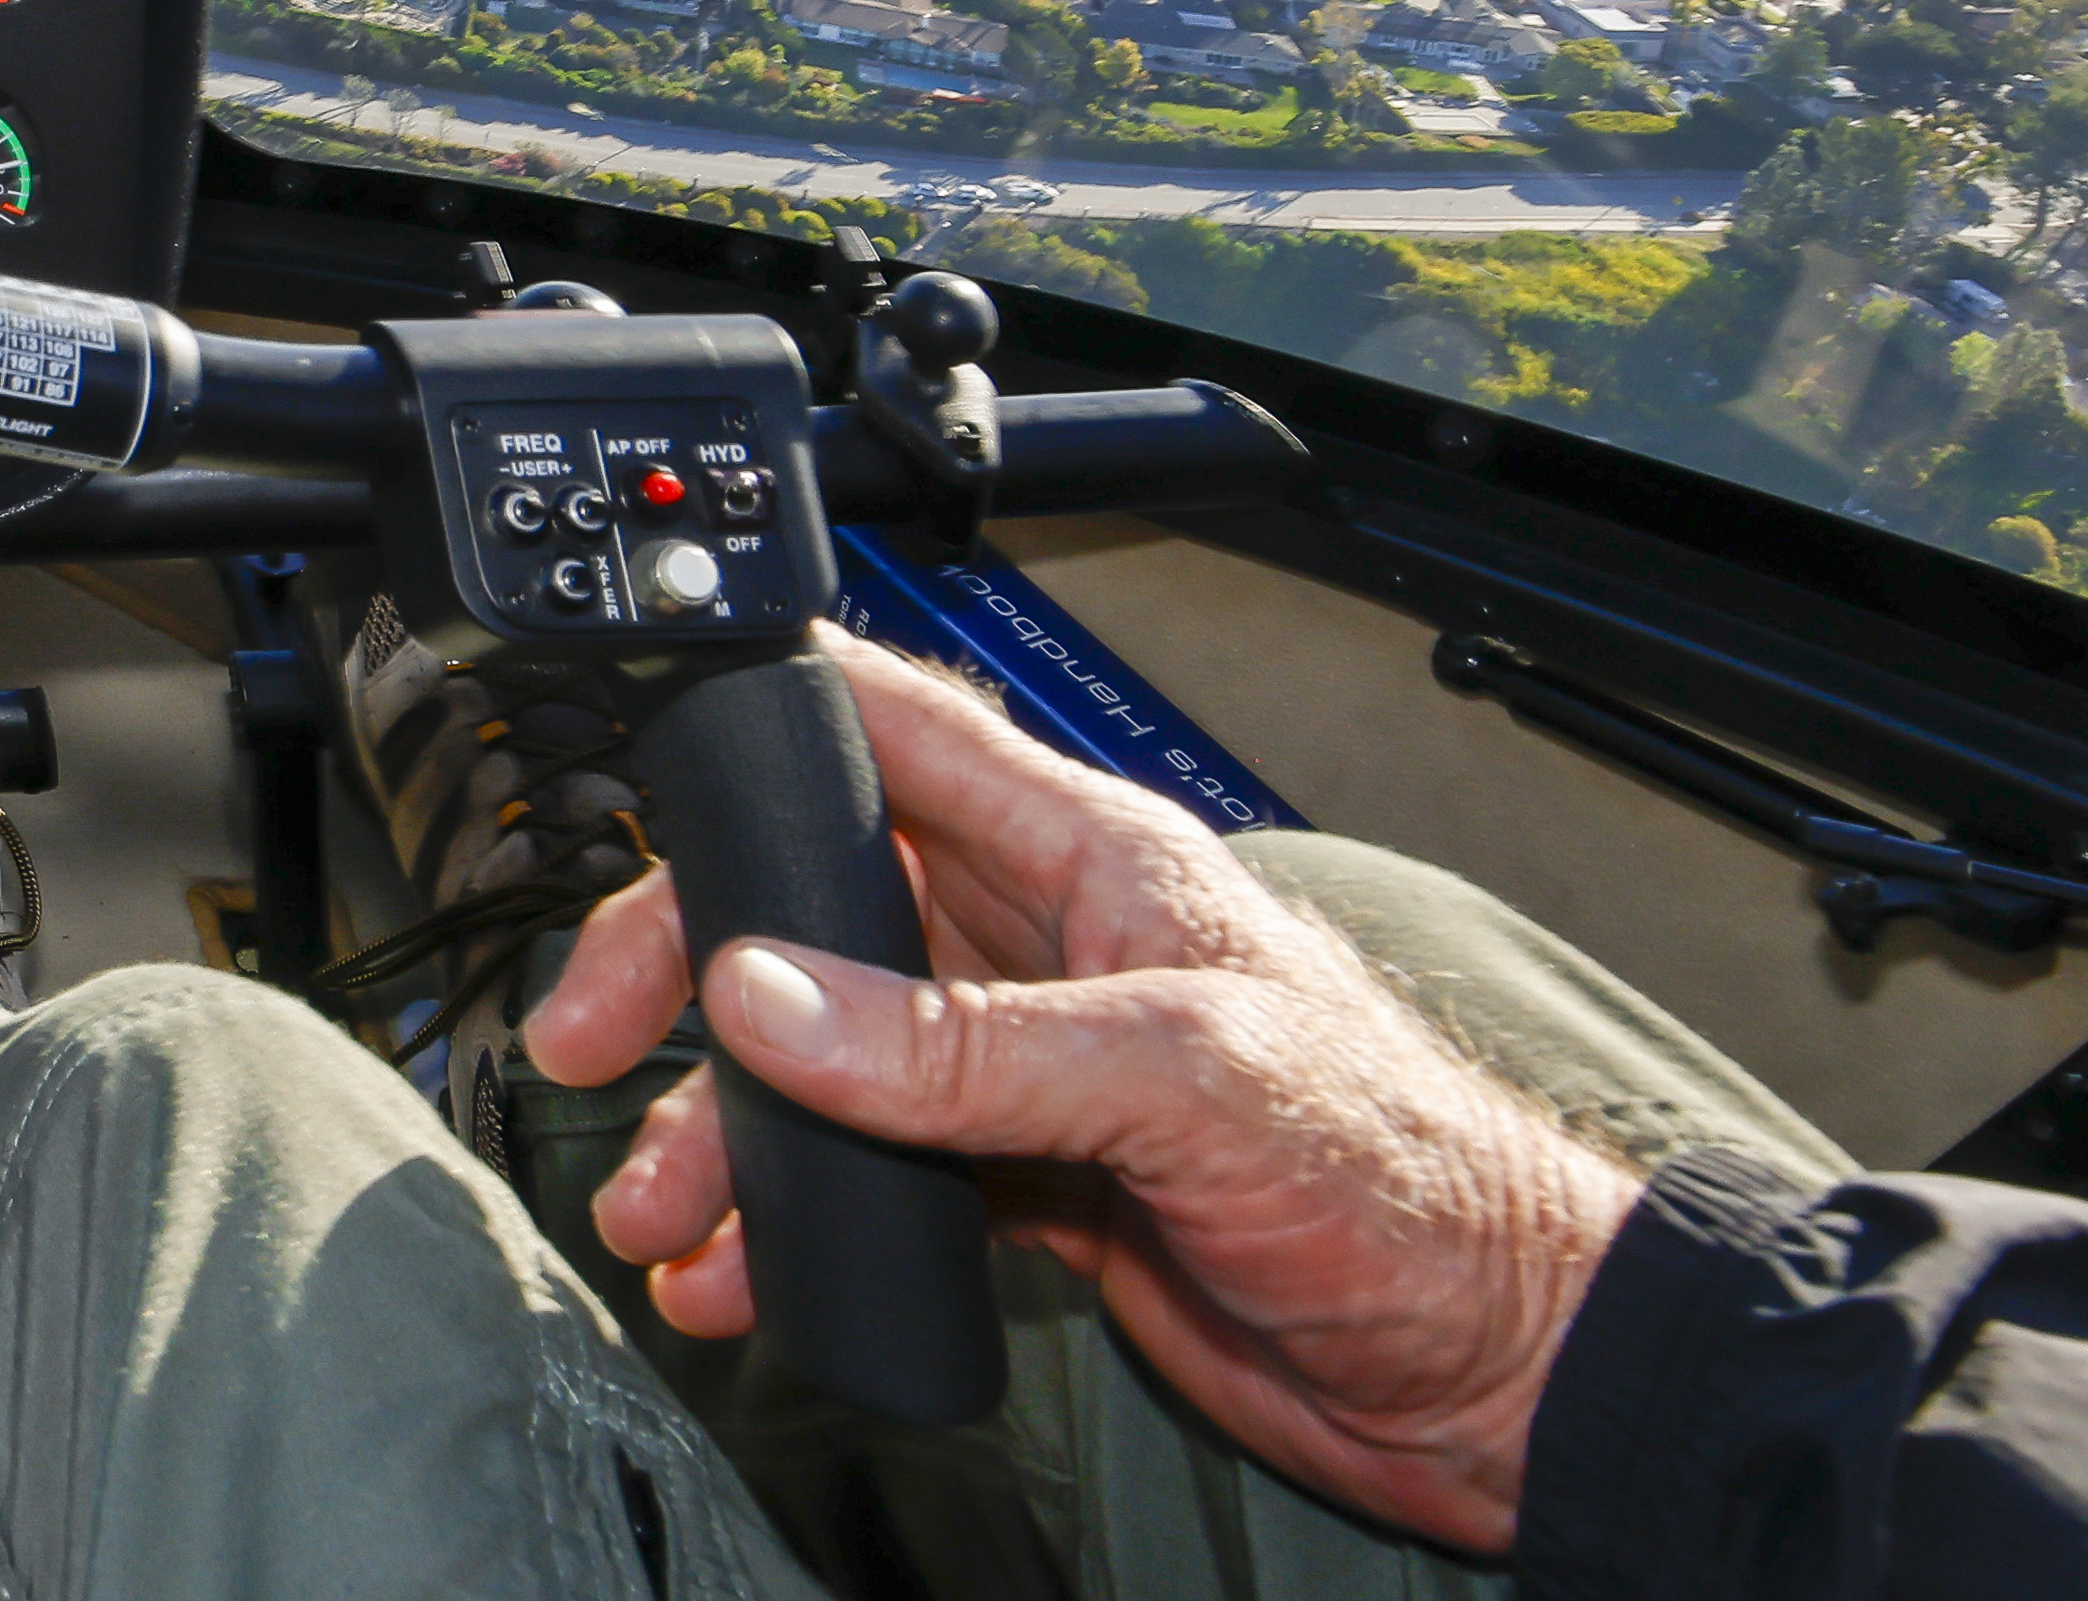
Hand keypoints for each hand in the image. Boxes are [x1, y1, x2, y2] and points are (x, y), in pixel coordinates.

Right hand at [525, 639, 1636, 1553]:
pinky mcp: (1042, 1187)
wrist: (1499, 1372)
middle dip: (687, 968)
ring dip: (726, 1126)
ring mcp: (1038, 1068)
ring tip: (658, 1209)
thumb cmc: (1415, 1181)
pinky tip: (744, 1271)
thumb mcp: (1175, 1081)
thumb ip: (960, 1045)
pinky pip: (877, 1174)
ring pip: (828, 1056)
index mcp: (1093, 858)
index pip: (896, 733)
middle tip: (588, 1040)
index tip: (640, 742)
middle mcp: (1049, 944)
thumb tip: (770, 997)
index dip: (767, 716)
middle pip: (817, 906)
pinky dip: (794, 1217)